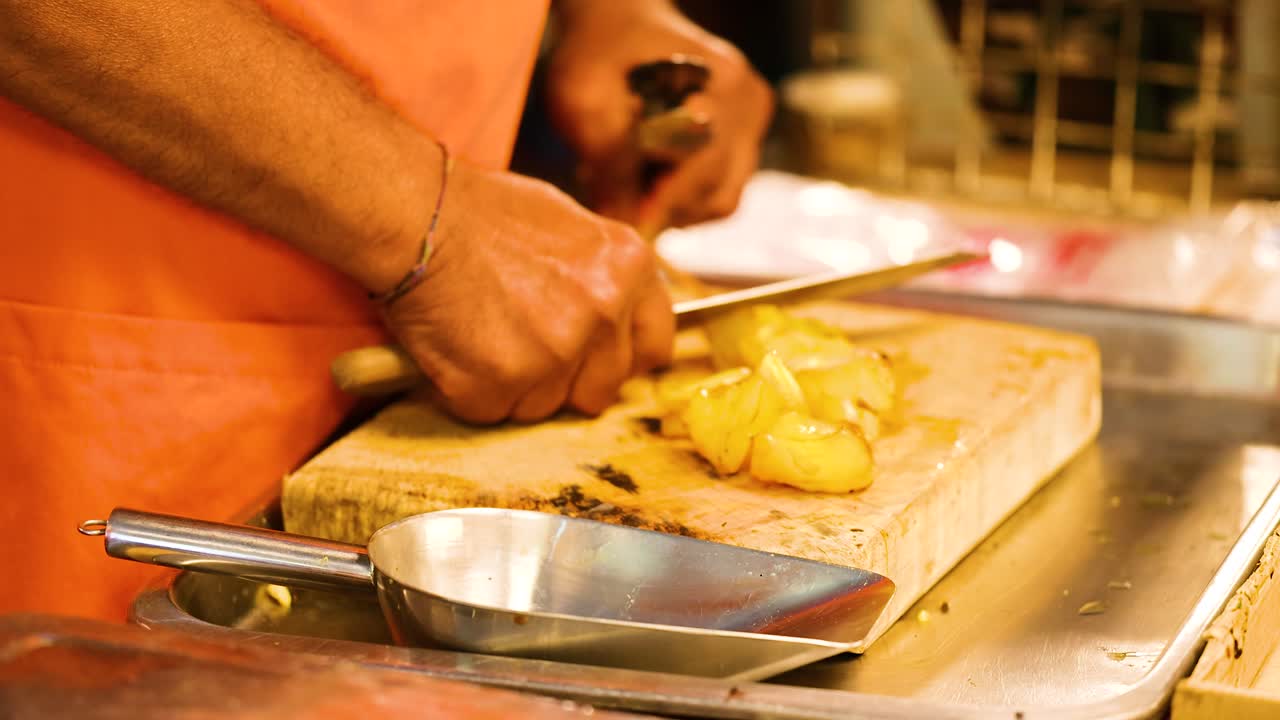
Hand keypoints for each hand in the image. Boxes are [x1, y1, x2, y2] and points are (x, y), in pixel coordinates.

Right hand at [374, 161, 674, 424]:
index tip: (599, 359)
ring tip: (485, 336)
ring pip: (546, 406)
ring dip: (515, 386)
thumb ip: (606, 278)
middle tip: (526, 347)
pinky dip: (472, 392)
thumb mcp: (573, 227)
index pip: (655, 347)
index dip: (623, 358)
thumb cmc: (485, 213)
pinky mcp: (500, 384)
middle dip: (567, 380)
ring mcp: (554, 354)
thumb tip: (619, 320)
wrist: (416, 215)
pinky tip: (459, 349)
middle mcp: (603, 314)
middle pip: (602, 390)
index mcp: (629, 270)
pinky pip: (493, 411)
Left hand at [546, 0, 773, 232]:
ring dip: (675, 205)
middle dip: (662, 205)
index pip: (703, 166)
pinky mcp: (749, 138)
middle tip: (615, 195)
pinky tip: (654, 175)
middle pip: (716, 190)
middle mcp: (747, 102)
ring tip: (634, 180)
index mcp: (717, 81)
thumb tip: (628, 225)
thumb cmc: (597, 57)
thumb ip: (607, 159)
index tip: (622, 215)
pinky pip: (724, 192)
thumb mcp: (584, 101)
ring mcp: (754, 121)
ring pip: (723, 199)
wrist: (621, 27)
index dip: (661, 202)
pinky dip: (686, 197)